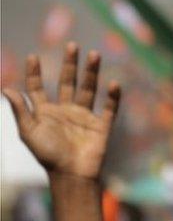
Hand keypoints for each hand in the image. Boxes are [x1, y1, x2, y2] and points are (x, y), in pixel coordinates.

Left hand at [2, 43, 120, 179]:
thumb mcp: (29, 132)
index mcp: (46, 112)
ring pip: (89, 89)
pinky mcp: (101, 125)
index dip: (35, 73)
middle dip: (70, 64)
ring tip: (94, 54)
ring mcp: (85, 117)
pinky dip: (113, 96)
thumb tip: (6, 88)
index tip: (33, 57)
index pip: (39, 88)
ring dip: (92, 73)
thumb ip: (20, 110)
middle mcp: (66, 111)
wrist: (71, 175)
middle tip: (72, 45)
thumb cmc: (47, 155)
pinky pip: (109, 108)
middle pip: (68, 82)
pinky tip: (114, 84)